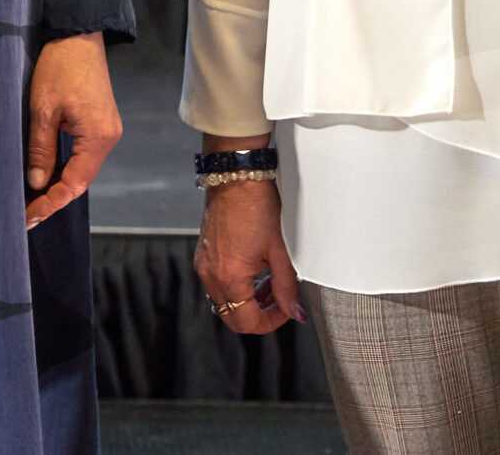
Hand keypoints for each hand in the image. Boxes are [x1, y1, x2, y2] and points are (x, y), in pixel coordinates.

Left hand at [24, 32, 123, 228]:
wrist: (77, 35)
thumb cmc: (60, 67)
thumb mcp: (43, 109)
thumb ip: (41, 149)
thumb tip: (37, 183)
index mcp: (98, 137)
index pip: (74, 183)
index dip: (51, 202)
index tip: (29, 216)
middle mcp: (108, 137)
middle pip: (81, 180)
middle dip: (54, 198)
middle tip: (27, 214)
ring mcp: (107, 130)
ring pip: (82, 168)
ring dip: (59, 184)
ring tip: (33, 200)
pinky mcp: (101, 122)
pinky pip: (84, 154)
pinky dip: (66, 167)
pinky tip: (48, 175)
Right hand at [193, 138, 302, 334]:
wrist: (237, 176)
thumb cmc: (257, 206)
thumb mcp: (280, 251)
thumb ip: (288, 288)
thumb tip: (296, 313)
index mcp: (229, 277)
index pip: (247, 322)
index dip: (272, 322)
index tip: (288, 311)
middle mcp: (210, 274)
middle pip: (231, 316)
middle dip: (258, 315)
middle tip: (280, 302)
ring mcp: (203, 263)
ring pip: (224, 301)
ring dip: (247, 301)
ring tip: (270, 286)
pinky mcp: (203, 253)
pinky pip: (217, 283)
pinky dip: (236, 286)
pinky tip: (254, 271)